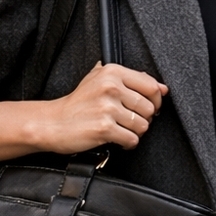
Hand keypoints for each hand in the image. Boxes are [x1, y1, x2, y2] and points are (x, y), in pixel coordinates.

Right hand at [37, 62, 167, 153]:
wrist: (53, 122)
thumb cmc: (78, 103)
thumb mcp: (99, 79)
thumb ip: (131, 79)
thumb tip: (161, 87)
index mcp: (112, 72)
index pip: (151, 86)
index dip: (155, 100)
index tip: (149, 107)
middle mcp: (111, 87)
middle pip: (149, 108)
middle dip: (144, 119)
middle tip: (130, 121)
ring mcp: (107, 108)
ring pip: (143, 125)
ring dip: (135, 132)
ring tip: (122, 129)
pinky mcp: (104, 128)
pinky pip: (131, 139)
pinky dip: (127, 143)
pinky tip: (117, 139)